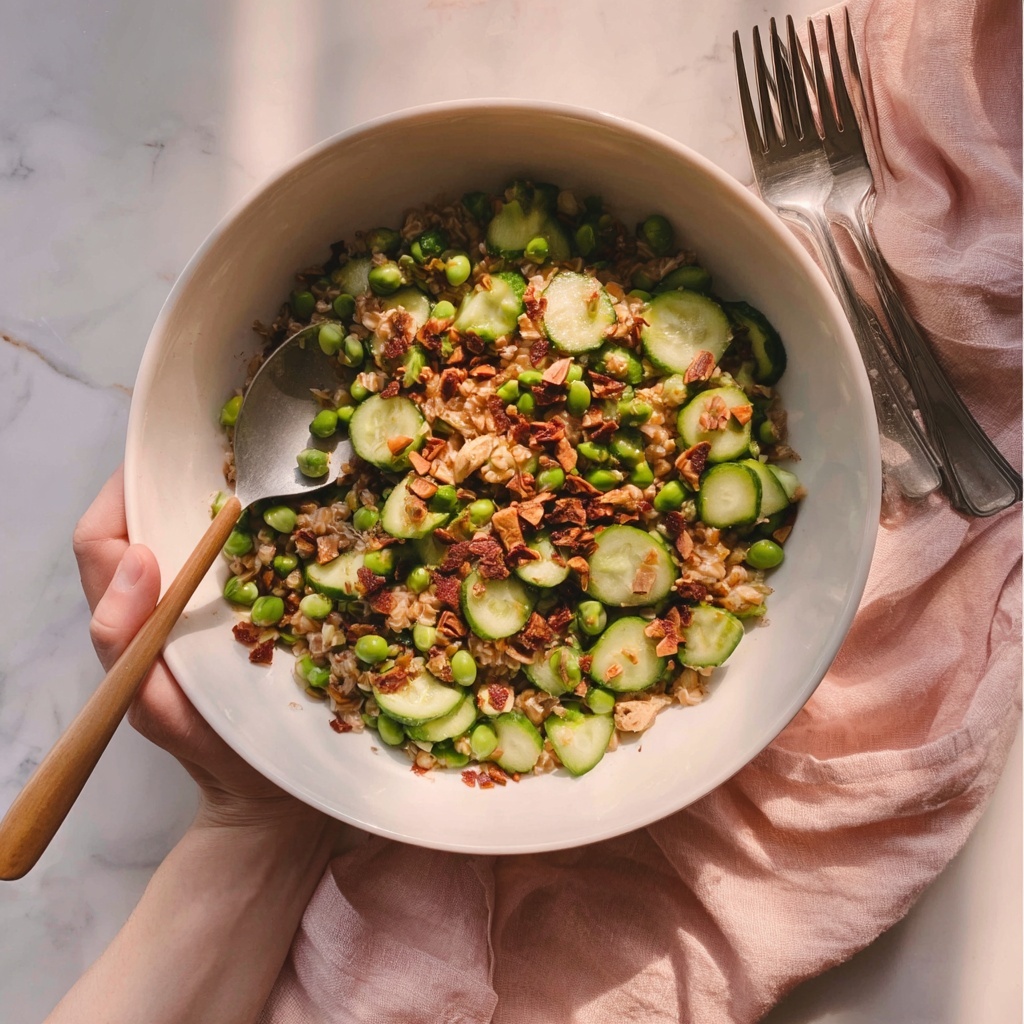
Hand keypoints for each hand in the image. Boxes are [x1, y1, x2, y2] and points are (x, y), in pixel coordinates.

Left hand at [73, 466, 329, 833]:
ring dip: (220, 498)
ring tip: (256, 469)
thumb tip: (139, 557)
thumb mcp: (151, 704)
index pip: (100, 537)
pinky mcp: (257, 607)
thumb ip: (124, 641)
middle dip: (173, 480)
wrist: (272, 790)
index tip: (158, 465)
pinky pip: (252, 555)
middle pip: (149, 521)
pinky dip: (264, 527)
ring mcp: (211, 603)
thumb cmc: (210, 749)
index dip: (117, 496)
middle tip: (220, 451)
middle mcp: (164, 599)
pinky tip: (294, 514)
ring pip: (200, 532)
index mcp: (130, 616)